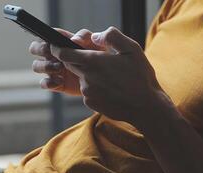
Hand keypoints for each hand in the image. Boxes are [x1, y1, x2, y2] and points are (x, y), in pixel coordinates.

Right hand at [29, 28, 102, 95]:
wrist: (104, 78)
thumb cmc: (99, 56)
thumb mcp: (95, 43)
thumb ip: (85, 36)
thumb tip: (74, 39)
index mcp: (59, 42)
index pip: (43, 35)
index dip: (43, 37)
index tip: (52, 43)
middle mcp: (52, 54)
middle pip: (34, 48)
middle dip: (40, 50)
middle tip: (54, 54)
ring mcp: (52, 69)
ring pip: (36, 66)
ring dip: (45, 66)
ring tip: (60, 68)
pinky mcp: (55, 84)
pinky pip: (44, 83)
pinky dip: (49, 82)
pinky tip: (60, 81)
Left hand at [50, 26, 165, 123]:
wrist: (145, 107)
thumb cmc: (140, 76)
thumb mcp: (132, 49)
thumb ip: (111, 37)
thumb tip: (94, 37)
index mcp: (94, 62)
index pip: (64, 54)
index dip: (57, 49)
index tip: (57, 46)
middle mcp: (86, 78)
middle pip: (70, 65)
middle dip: (76, 60)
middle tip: (95, 60)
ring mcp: (87, 92)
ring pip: (81, 78)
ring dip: (89, 75)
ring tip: (110, 77)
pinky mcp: (90, 103)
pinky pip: (87, 91)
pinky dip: (94, 87)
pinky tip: (110, 89)